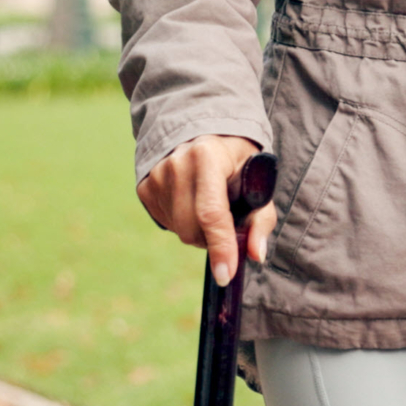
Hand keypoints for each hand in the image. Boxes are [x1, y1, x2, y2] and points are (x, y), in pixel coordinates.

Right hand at [138, 134, 277, 286]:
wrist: (203, 131)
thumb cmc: (237, 161)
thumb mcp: (257, 181)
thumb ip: (261, 218)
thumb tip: (256, 255)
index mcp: (208, 157)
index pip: (212, 213)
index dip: (221, 246)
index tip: (227, 274)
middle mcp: (176, 163)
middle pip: (191, 229)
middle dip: (212, 240)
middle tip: (227, 225)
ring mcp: (156, 175)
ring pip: (178, 230)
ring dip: (198, 231)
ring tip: (210, 206)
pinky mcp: (145, 187)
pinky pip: (165, 222)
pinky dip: (182, 223)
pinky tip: (192, 202)